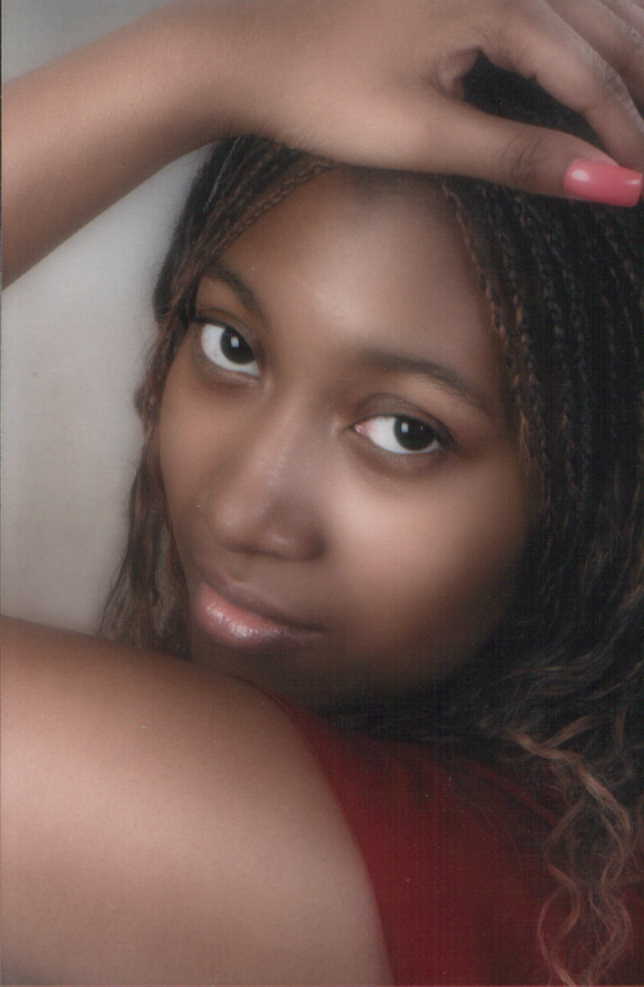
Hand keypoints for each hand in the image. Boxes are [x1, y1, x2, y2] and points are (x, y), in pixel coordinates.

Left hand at [173, 0, 643, 202]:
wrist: (249, 50)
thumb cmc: (324, 94)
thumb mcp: (423, 134)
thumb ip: (517, 154)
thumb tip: (605, 183)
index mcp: (498, 4)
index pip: (588, 77)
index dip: (624, 135)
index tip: (642, 186)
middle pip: (606, 28)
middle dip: (637, 92)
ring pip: (587, 4)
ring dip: (624, 52)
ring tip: (640, 106)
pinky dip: (587, 28)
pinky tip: (596, 48)